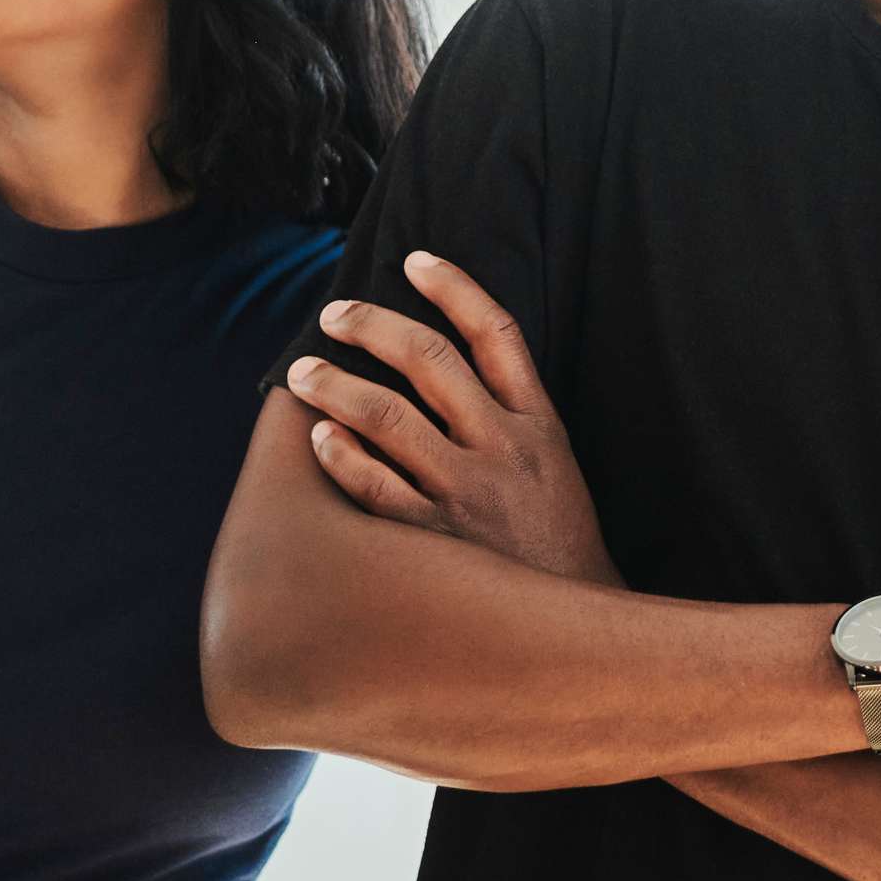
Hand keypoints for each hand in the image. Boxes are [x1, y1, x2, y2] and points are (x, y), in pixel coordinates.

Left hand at [282, 252, 618, 586]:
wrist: (577, 620)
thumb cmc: (556, 540)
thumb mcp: (556, 463)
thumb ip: (512, 415)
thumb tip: (448, 362)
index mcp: (539, 423)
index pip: (497, 333)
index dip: (455, 288)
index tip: (413, 260)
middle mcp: (504, 448)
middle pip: (430, 361)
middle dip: (373, 326)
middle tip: (335, 313)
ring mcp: (468, 494)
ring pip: (389, 417)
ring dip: (337, 385)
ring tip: (303, 371)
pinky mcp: (437, 541)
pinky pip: (376, 488)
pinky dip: (342, 457)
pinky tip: (318, 438)